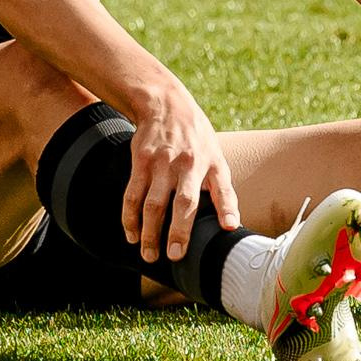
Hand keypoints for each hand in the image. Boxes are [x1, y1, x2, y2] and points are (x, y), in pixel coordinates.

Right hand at [121, 85, 241, 265]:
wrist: (165, 104)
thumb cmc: (196, 139)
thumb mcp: (217, 158)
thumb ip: (223, 192)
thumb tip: (231, 226)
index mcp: (211, 163)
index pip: (221, 189)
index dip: (226, 208)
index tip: (227, 228)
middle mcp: (187, 164)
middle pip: (181, 202)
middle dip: (177, 231)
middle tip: (173, 256)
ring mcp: (161, 162)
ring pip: (152, 203)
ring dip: (149, 232)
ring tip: (149, 255)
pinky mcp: (140, 161)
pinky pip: (132, 195)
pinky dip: (129, 217)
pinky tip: (131, 234)